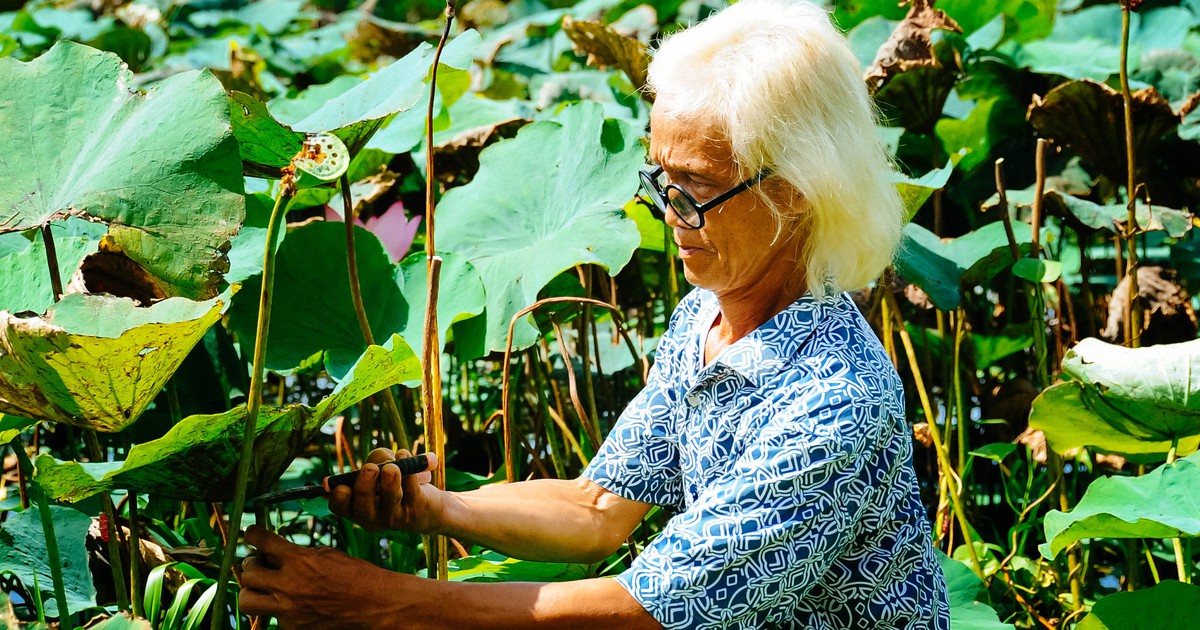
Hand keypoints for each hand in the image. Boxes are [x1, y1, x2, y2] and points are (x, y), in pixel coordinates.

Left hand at [240, 526, 407, 628]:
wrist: (375, 604)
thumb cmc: (356, 575)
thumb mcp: (327, 554)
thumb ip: (298, 554)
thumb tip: (274, 554)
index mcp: (299, 560)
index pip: (261, 541)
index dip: (252, 535)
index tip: (251, 533)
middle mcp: (288, 585)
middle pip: (247, 573)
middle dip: (251, 565)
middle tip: (259, 563)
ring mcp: (288, 610)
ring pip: (247, 601)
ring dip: (252, 591)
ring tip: (264, 587)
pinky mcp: (293, 628)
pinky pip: (271, 617)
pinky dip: (277, 609)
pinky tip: (293, 603)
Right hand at [328, 448, 444, 532]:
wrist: (429, 508)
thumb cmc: (396, 482)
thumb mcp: (380, 468)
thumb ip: (377, 460)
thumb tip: (383, 460)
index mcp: (356, 508)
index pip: (340, 507)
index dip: (337, 497)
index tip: (340, 485)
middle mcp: (373, 517)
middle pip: (363, 507)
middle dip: (365, 486)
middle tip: (370, 469)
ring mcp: (395, 517)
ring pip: (390, 498)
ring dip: (390, 480)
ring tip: (391, 468)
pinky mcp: (417, 509)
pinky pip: (412, 487)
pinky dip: (410, 469)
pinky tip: (405, 455)